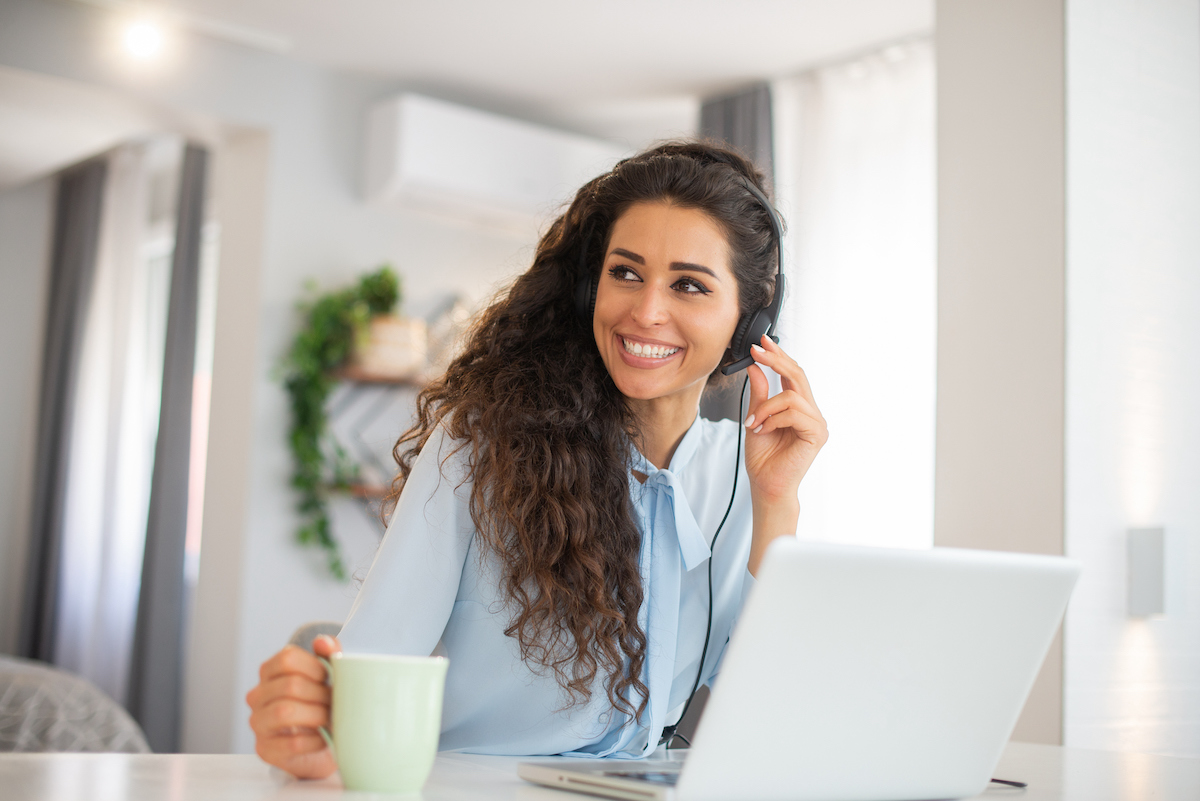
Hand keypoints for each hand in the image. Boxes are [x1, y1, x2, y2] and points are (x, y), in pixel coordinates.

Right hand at [246, 635, 339, 778]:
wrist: (321, 747)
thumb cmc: (322, 704)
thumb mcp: (328, 676)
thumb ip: (329, 653)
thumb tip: (324, 642)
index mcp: (270, 671)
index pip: (287, 659)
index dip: (315, 667)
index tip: (329, 678)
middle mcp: (257, 695)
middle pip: (290, 685)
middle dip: (320, 694)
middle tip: (336, 701)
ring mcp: (258, 723)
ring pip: (284, 711)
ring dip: (316, 715)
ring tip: (331, 718)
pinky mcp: (265, 749)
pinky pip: (291, 743)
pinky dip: (315, 740)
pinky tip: (325, 738)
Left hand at [742, 335, 827, 570]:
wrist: (766, 485)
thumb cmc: (763, 457)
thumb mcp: (757, 417)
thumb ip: (760, 393)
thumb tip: (755, 367)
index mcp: (799, 407)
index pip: (793, 374)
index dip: (779, 356)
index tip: (761, 342)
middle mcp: (812, 412)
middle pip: (798, 375)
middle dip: (776, 360)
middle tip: (756, 350)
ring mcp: (817, 423)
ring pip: (792, 395)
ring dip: (766, 406)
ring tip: (754, 422)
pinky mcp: (817, 433)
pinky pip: (794, 412)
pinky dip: (773, 418)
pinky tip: (763, 429)